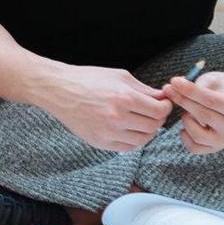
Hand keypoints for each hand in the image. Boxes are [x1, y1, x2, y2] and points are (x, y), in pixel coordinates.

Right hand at [39, 64, 171, 151]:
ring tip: (141, 121)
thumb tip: (162, 98)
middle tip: (153, 112)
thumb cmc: (87, 79)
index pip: (159, 111)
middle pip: (153, 127)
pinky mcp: (99, 142)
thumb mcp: (119, 76)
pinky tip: (128, 129)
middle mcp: (117, 117)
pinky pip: (127, 147)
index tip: (162, 104)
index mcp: (124, 97)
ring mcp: (108, 132)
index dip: (165, 107)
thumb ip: (143, 89)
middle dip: (157, 119)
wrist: (58, 90)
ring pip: (142, 140)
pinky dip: (132, 140)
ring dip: (147, 131)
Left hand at [167, 70, 223, 153]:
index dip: (190, 91)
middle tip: (168, 89)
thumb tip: (172, 87)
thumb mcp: (210, 80)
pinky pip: (193, 147)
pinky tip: (188, 122)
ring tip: (186, 110)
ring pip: (198, 135)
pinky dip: (185, 135)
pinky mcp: (213, 149)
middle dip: (183, 101)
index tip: (174, 81)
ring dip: (186, 119)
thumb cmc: (218, 88)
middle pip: (203, 117)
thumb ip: (194, 84)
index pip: (211, 101)